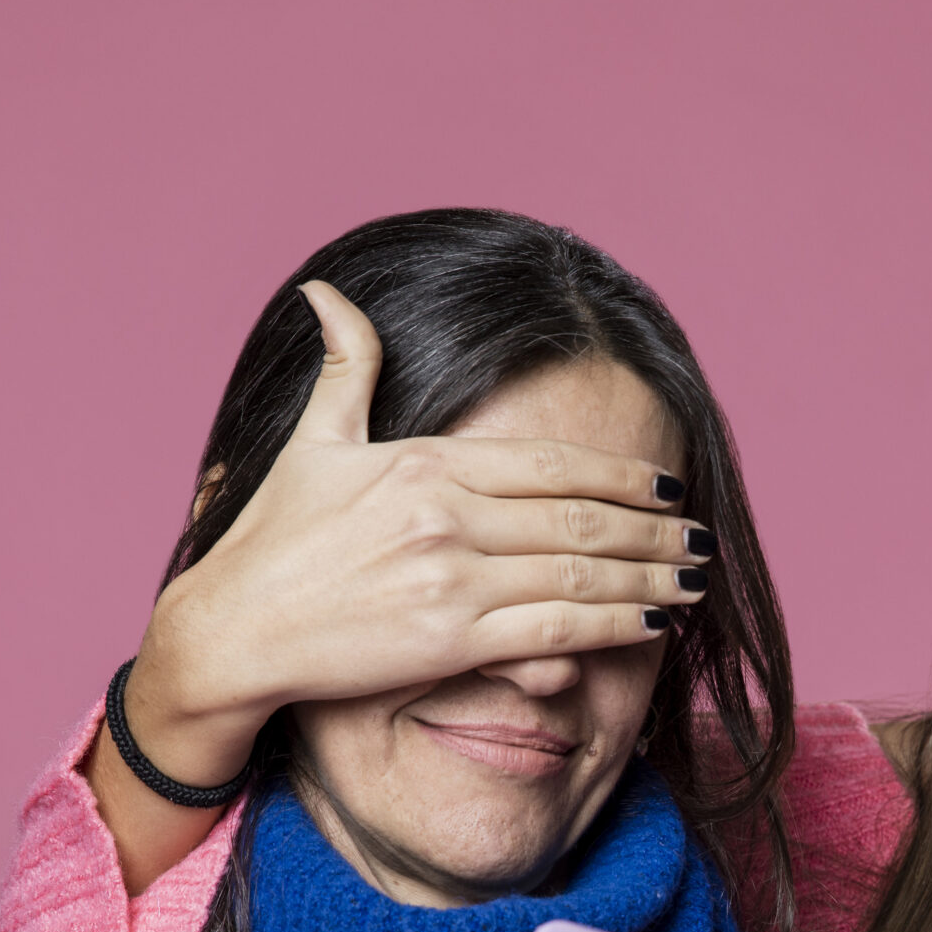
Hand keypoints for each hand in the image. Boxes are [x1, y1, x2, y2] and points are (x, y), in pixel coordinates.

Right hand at [121, 279, 713, 787]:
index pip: (551, 463)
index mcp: (425, 462)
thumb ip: (344, 369)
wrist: (230, 630)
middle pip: (581, 518)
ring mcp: (452, 576)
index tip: (668, 483)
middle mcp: (447, 514)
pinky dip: (617, 623)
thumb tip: (327, 293)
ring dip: (651, 576)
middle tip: (701, 536)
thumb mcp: (309, 443)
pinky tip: (655, 621)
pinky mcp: (450, 638)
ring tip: (695, 578)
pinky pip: (557, 629)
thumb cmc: (269, 542)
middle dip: (654, 528)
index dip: (621, 474)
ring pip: (582, 573)